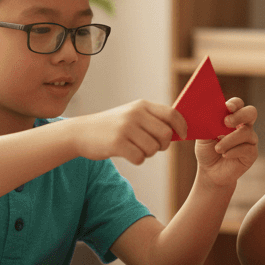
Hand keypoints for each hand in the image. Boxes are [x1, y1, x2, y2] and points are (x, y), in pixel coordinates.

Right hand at [72, 100, 186, 164]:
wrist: (80, 132)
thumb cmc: (112, 127)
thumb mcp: (132, 115)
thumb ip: (153, 119)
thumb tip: (180, 131)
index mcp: (142, 105)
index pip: (172, 114)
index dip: (182, 126)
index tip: (183, 136)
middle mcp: (135, 114)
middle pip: (166, 134)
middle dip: (162, 145)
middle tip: (151, 146)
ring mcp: (125, 128)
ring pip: (153, 149)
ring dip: (147, 153)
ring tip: (135, 148)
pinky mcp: (117, 143)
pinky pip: (140, 158)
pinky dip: (136, 159)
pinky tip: (127, 154)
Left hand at [196, 97, 258, 187]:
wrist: (210, 172)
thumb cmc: (207, 151)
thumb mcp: (203, 136)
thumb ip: (207, 123)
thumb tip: (208, 112)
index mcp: (232, 117)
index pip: (238, 104)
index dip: (234, 103)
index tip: (227, 107)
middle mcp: (243, 126)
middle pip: (251, 112)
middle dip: (240, 115)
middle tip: (226, 122)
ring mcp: (249, 139)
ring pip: (246, 133)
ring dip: (229, 140)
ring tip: (217, 149)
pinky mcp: (252, 153)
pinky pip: (247, 148)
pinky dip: (234, 151)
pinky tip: (225, 155)